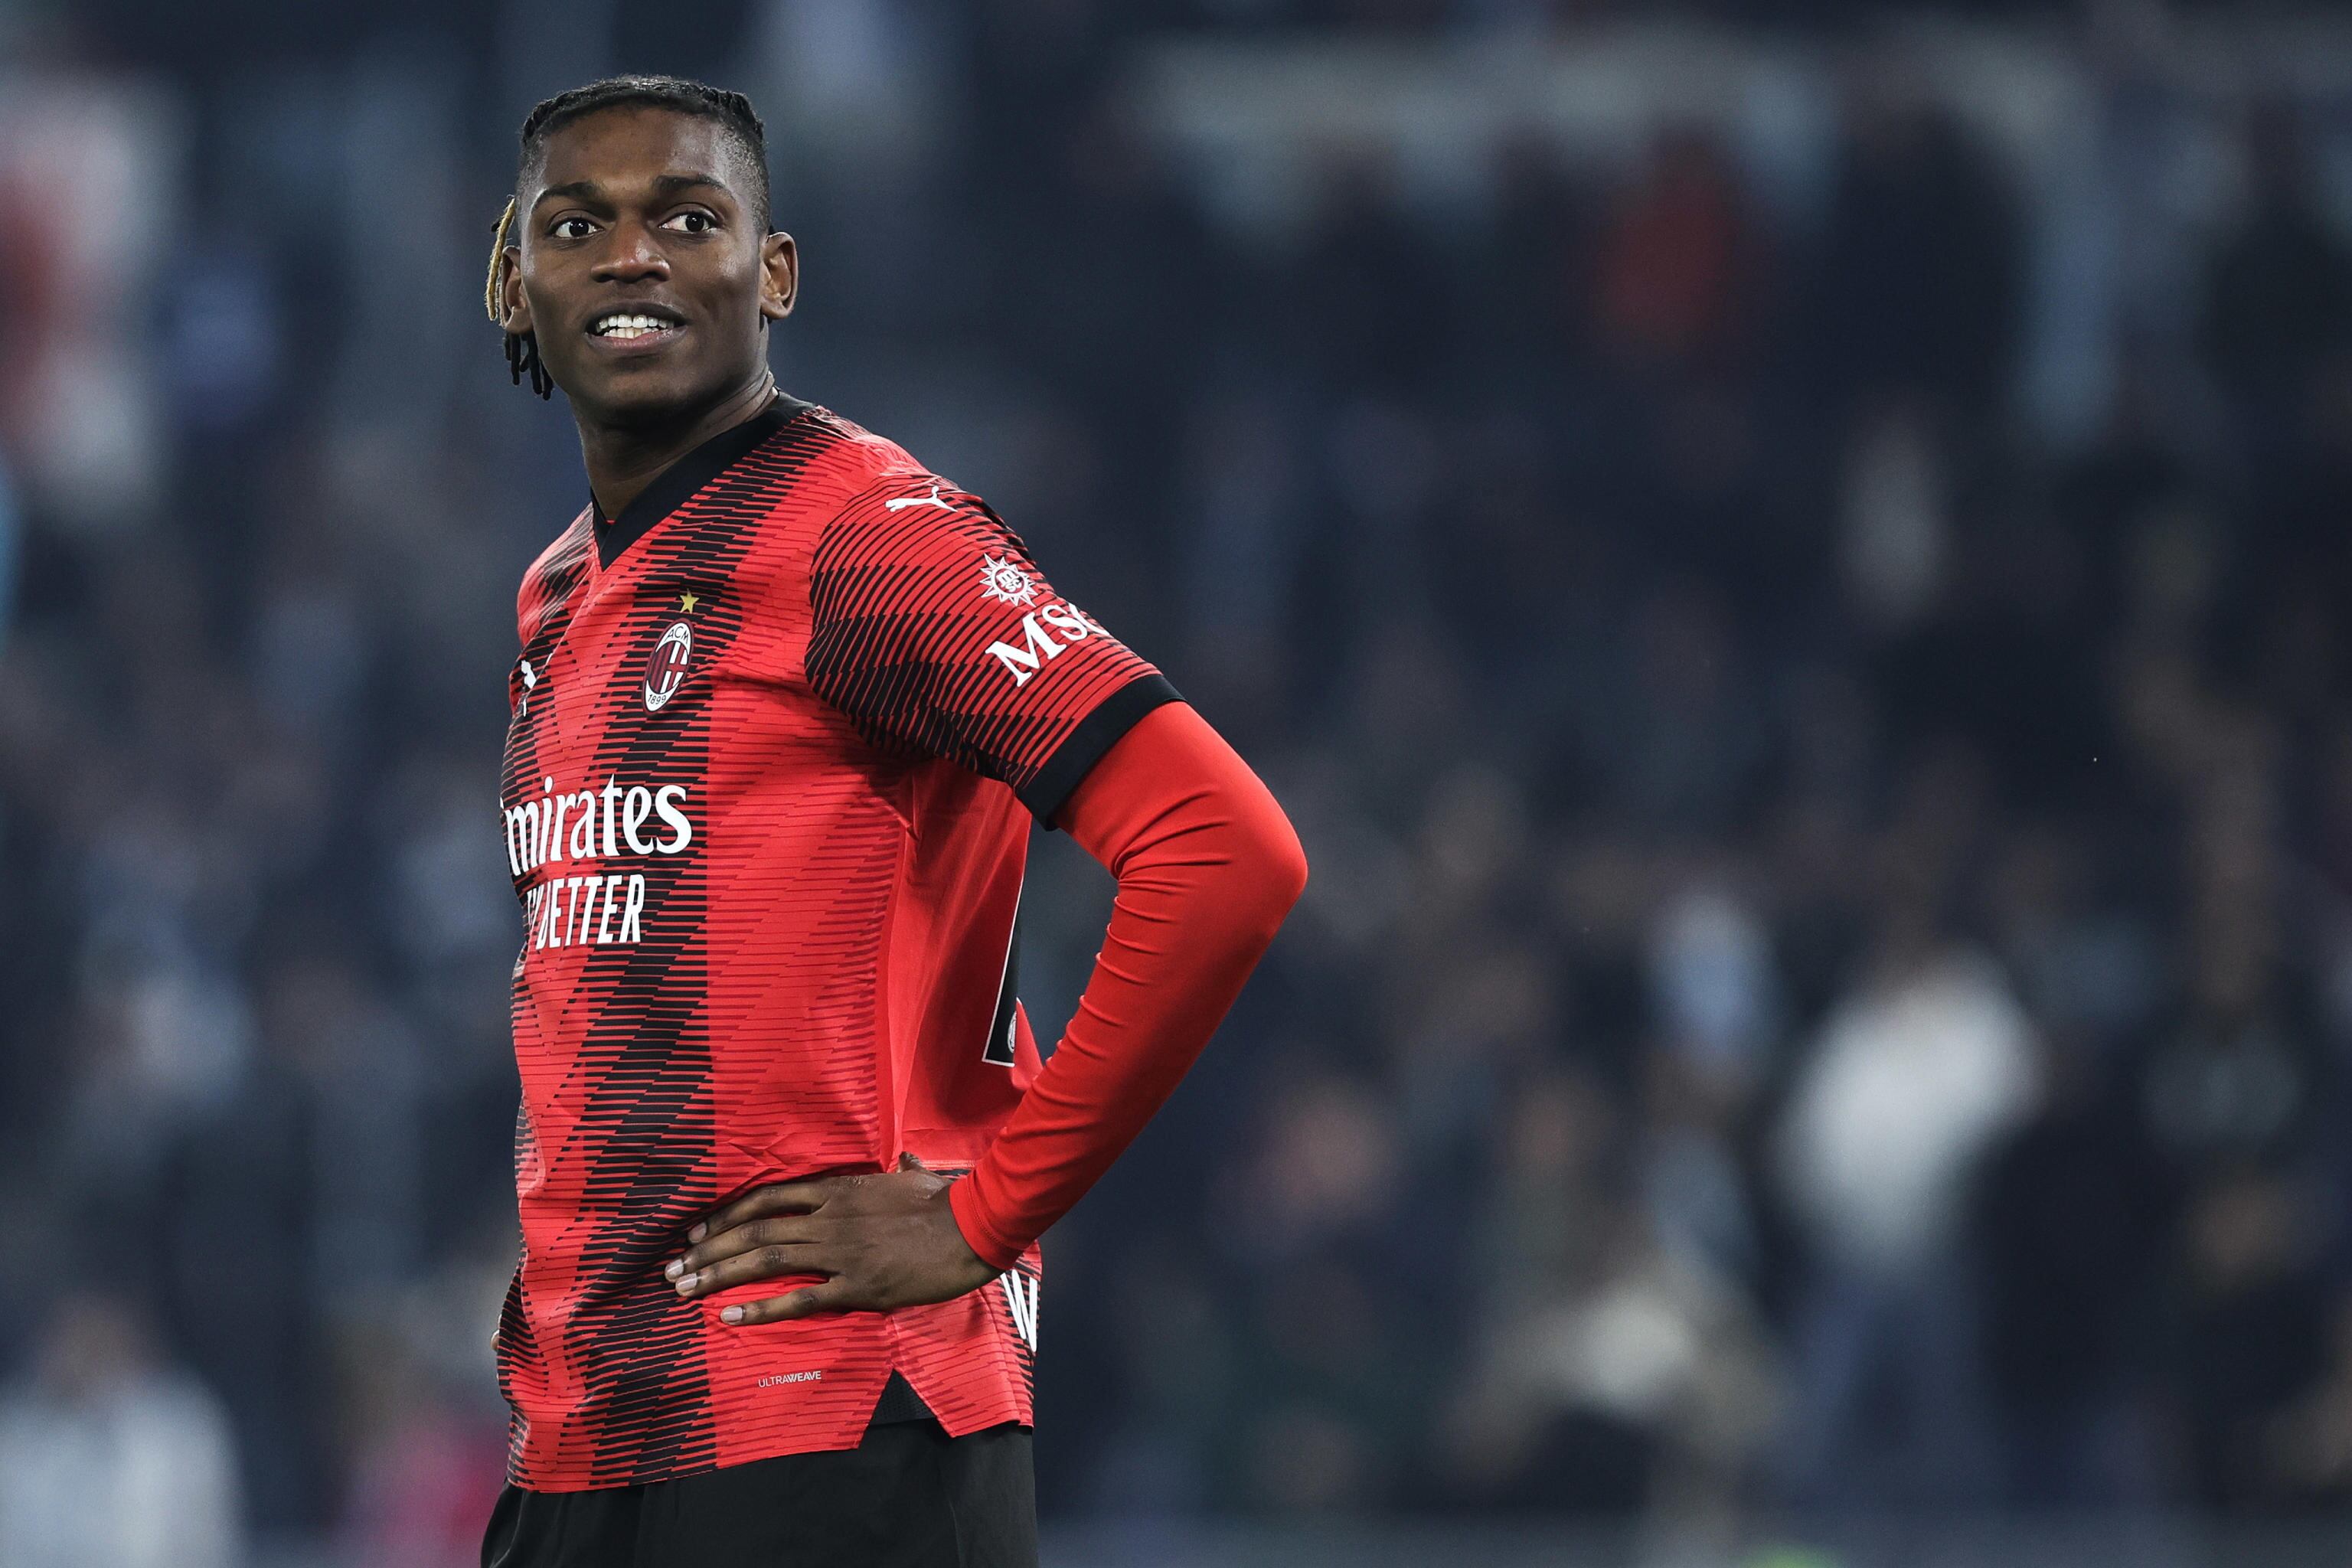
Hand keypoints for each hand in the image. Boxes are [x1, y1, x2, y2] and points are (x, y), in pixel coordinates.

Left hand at [664, 1155, 999, 1325]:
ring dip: (719, 1275)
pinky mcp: (858, 1286)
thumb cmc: (946, 1200)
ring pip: (766, 1261)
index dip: (726, 1216)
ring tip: (683, 1290)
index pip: (767, 1199)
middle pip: (754, 1231)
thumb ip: (901, 1173)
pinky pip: (800, 1299)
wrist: (975, 1225)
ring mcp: (840, 1252)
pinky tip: (729, 1318)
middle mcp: (828, 1217)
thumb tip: (908, 1163)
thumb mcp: (914, 1179)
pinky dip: (760, 1309)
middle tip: (673, 1269)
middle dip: (707, 1250)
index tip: (697, 1231)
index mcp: (837, 1189)